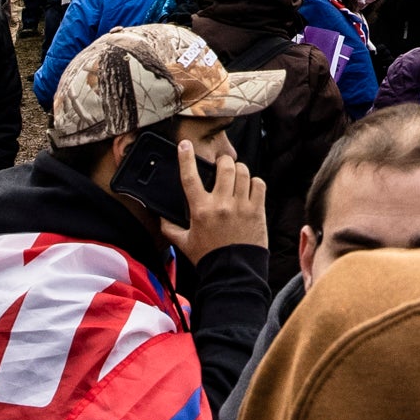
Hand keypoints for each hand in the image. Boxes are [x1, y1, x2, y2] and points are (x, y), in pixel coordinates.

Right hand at [177, 135, 266, 262]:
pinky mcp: (257, 210)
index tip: (184, 145)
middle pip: (224, 166)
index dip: (185, 158)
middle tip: (222, 166)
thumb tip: (160, 217)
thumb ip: (170, 228)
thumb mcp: (184, 243)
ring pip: (243, 172)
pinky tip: (250, 188)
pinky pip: (259, 184)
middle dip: (223, 162)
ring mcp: (241, 206)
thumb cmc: (208, 258)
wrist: (233, 273)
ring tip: (236, 177)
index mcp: (200, 210)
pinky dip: (255, 182)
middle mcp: (221, 204)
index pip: (190, 177)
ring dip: (239, 170)